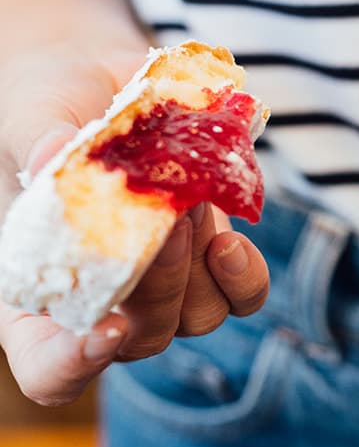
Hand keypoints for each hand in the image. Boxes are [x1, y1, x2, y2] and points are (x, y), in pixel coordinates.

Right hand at [0, 46, 269, 405]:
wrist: (101, 76)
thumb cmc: (44, 103)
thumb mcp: (27, 115)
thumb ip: (37, 140)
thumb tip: (52, 154)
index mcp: (37, 289)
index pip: (49, 369)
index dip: (75, 366)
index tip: (108, 327)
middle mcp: (100, 302)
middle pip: (141, 339)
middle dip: (160, 284)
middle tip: (169, 217)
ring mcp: (162, 284)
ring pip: (197, 319)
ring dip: (200, 265)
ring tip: (188, 198)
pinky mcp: (208, 257)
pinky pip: (241, 297)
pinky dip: (244, 275)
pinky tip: (231, 238)